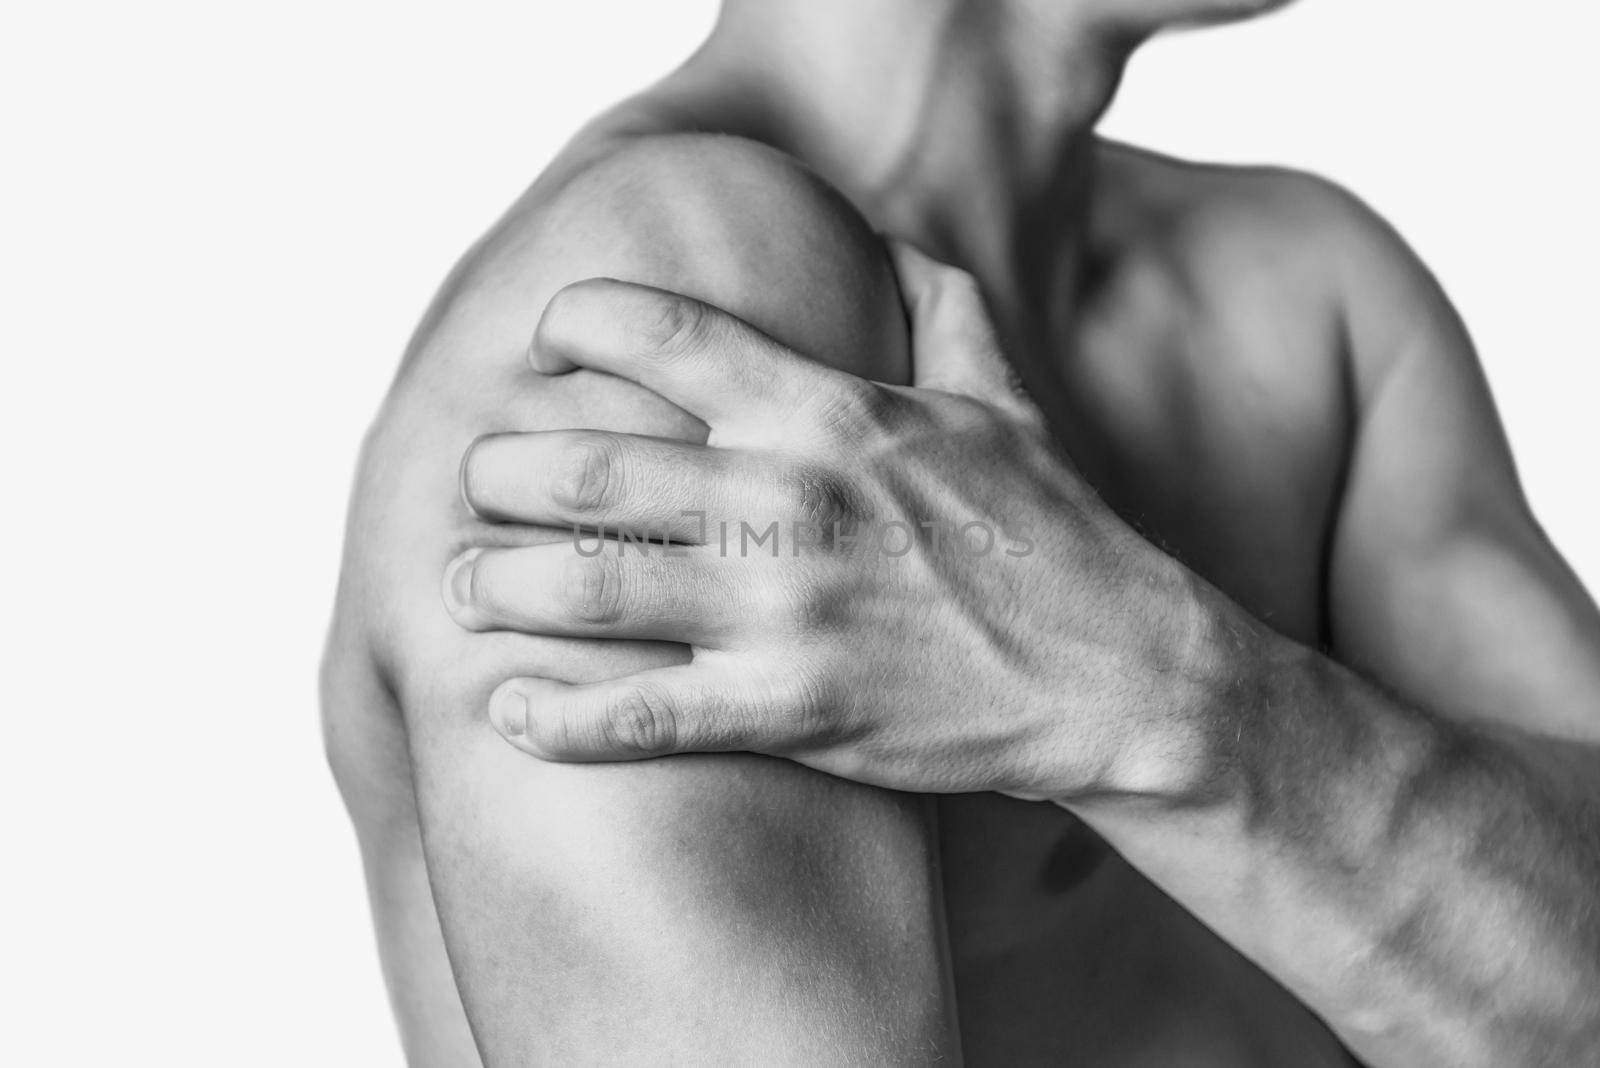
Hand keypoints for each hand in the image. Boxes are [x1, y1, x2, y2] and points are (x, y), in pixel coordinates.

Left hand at [443, 245, 1216, 801]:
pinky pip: (636, 715)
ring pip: (583, 586)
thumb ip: (938, 301)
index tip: (543, 344)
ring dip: (496, 584)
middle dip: (500, 471)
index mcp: (828, 410)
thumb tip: (890, 240)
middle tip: (481, 483)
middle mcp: (789, 498)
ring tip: (466, 582)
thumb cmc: (1051, 531)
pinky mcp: (792, 710)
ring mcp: (784, 609)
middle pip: (583, 465)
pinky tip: (509, 709)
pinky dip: (553, 717)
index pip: (661, 335)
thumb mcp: (1001, 393)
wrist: (1117, 672)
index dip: (573, 324)